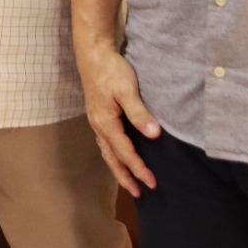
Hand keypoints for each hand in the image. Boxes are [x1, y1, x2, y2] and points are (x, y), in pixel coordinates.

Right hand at [76, 41, 160, 196]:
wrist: (93, 54)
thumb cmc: (111, 70)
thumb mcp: (127, 89)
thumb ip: (139, 113)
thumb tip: (154, 135)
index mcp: (106, 122)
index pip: (124, 152)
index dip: (138, 168)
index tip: (152, 182)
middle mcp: (99, 125)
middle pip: (112, 158)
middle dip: (125, 176)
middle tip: (140, 192)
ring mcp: (96, 121)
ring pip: (107, 151)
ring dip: (118, 168)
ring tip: (130, 182)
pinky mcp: (98, 115)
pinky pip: (105, 142)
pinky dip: (114, 155)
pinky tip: (119, 156)